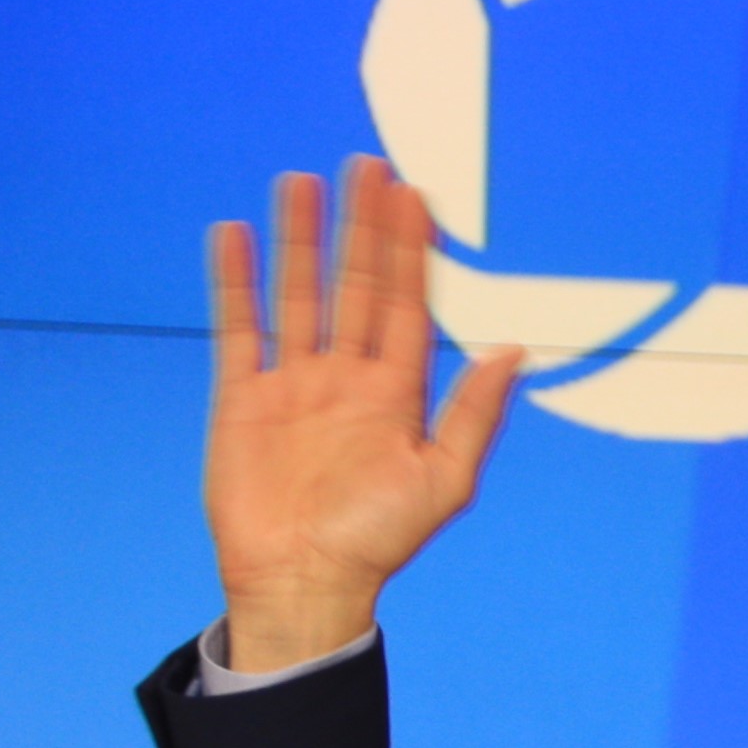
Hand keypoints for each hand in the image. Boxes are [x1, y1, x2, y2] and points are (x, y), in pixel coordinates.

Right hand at [204, 158, 523, 670]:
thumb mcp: (444, 478)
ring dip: (300, 239)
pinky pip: (239, 329)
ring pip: (298, 294)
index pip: (405, 304)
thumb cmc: (378, 541)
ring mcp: (293, 384)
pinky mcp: (242, 398)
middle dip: (363, 227)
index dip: (410, 251)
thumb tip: (512, 350)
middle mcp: (346, 378)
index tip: (416, 197)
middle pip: (355, 285)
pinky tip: (234, 236)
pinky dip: (235, 283)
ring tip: (301, 182)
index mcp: (396, 393)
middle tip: (368, 166)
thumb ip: (474, 412)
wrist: (303, 581)